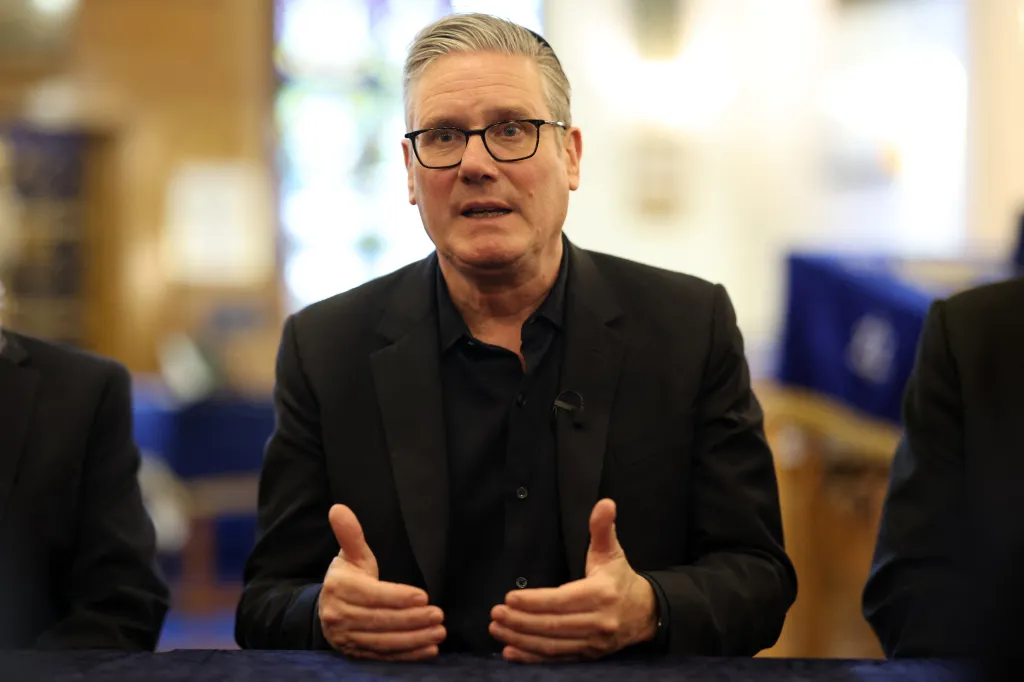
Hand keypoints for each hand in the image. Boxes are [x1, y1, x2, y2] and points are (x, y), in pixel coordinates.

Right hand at [319, 504, 445, 659]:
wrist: (325, 608)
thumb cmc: (347, 577)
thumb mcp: (350, 555)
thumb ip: (350, 534)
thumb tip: (339, 509)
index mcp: (340, 588)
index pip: (373, 595)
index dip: (398, 597)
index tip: (423, 596)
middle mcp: (340, 616)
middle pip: (381, 620)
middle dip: (412, 620)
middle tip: (439, 615)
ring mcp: (347, 638)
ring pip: (383, 641)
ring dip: (414, 639)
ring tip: (439, 633)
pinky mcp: (355, 653)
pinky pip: (383, 657)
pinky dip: (407, 656)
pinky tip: (428, 651)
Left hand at [489, 498, 657, 661]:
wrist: (646, 613)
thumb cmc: (621, 579)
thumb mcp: (612, 552)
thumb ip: (603, 528)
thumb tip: (605, 502)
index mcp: (601, 594)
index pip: (562, 600)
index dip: (534, 601)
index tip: (509, 598)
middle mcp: (598, 622)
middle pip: (553, 626)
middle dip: (521, 621)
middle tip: (495, 614)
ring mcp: (594, 643)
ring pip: (552, 645)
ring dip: (521, 639)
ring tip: (497, 629)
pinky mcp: (589, 656)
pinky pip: (557, 659)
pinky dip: (532, 657)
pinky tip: (510, 651)